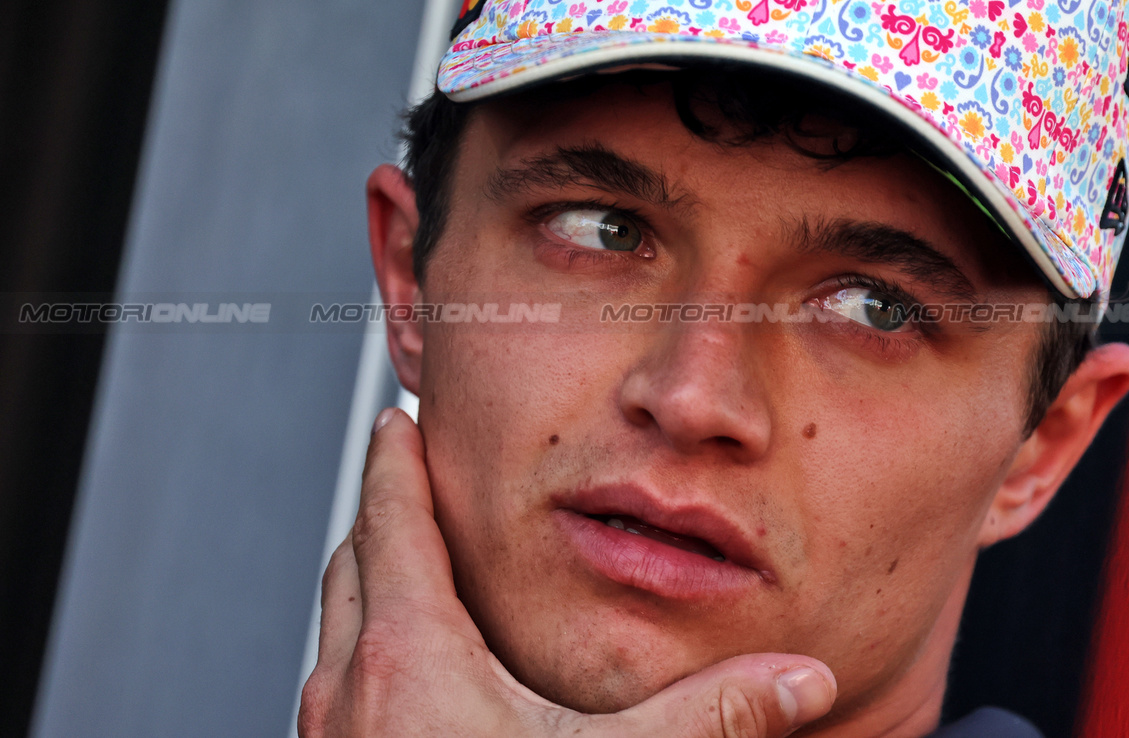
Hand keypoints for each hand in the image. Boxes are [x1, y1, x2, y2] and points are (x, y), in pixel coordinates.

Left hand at [298, 407, 836, 737]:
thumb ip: (709, 719)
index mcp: (410, 656)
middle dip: (381, 507)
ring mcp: (331, 733)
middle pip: (353, 557)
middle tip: (404, 473)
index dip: (398, 461)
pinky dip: (362, 641)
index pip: (392, 519)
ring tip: (404, 560)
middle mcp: (351, 687)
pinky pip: (335, 675)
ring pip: (336, 619)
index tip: (401, 421)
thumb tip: (797, 683)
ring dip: (367, 576)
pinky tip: (402, 671)